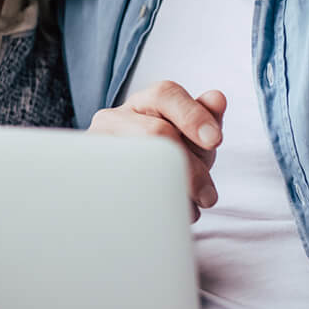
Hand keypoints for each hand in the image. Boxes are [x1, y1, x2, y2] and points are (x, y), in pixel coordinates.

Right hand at [88, 81, 226, 221]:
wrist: (126, 187)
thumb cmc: (166, 154)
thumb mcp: (190, 137)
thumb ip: (205, 117)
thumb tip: (217, 98)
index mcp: (143, 103)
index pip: (165, 94)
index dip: (193, 115)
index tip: (215, 140)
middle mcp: (114, 118)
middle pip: (155, 132)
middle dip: (190, 167)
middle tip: (208, 195)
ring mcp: (97, 146)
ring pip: (138, 165)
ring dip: (173, 192)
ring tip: (191, 209)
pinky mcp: (91, 175)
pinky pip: (122, 192)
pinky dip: (153, 207)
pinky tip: (167, 213)